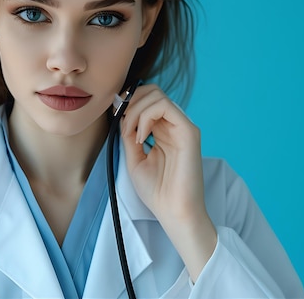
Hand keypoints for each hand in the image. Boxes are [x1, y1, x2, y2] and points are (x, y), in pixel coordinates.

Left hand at [121, 84, 216, 280]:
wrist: (173, 212)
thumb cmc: (157, 191)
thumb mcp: (134, 158)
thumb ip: (129, 135)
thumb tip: (120, 114)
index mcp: (163, 130)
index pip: (146, 100)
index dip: (128, 102)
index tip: (114, 118)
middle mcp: (174, 124)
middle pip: (152, 91)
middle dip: (130, 101)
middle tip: (121, 122)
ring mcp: (183, 126)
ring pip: (157, 95)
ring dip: (135, 110)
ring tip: (131, 133)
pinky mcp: (189, 131)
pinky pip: (165, 107)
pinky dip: (146, 116)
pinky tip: (141, 137)